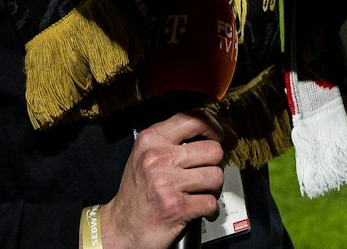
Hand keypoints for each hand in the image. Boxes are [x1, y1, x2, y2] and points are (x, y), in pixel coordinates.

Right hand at [98, 112, 225, 248]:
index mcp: (151, 139)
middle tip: (205, 176)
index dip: (217, 127)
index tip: (225, 137)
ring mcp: (166, 182)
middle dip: (214, 166)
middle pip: (213, 150)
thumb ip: (175, 142)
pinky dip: (210, 210)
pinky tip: (199, 211)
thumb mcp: (147, 156)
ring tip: (200, 194)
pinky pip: (211, 203)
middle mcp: (157, 157)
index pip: (195, 118)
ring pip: (216, 176)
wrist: (121, 228)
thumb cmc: (138, 193)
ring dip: (213, 190)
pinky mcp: (175, 206)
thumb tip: (219, 136)